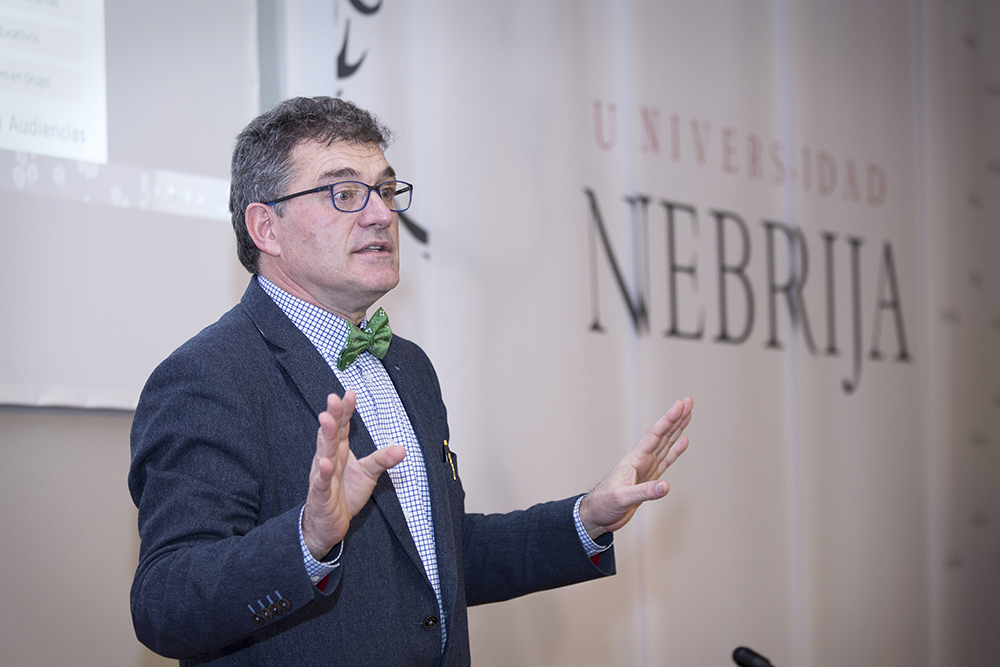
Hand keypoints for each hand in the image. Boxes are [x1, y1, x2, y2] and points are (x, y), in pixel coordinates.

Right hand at [301, 391, 405, 558]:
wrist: (328, 523)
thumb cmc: (344, 495)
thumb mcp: (368, 473)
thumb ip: (382, 459)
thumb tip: (402, 448)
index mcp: (339, 451)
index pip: (342, 427)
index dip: (345, 410)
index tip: (350, 393)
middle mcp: (328, 459)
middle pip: (331, 434)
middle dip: (332, 416)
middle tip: (334, 399)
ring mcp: (322, 476)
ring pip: (323, 453)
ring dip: (325, 437)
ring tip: (327, 420)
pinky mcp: (321, 495)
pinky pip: (321, 482)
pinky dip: (323, 473)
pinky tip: (325, 463)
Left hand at [578, 396, 692, 539]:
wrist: (598, 515)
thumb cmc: (603, 504)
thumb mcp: (622, 498)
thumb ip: (644, 492)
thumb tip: (666, 486)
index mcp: (634, 460)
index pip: (654, 436)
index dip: (667, 420)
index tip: (680, 405)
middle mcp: (642, 460)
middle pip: (662, 435)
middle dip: (676, 418)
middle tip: (689, 401)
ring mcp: (647, 468)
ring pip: (666, 444)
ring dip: (677, 429)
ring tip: (689, 414)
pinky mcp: (650, 479)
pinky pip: (666, 460)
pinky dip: (676, 450)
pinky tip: (683, 440)